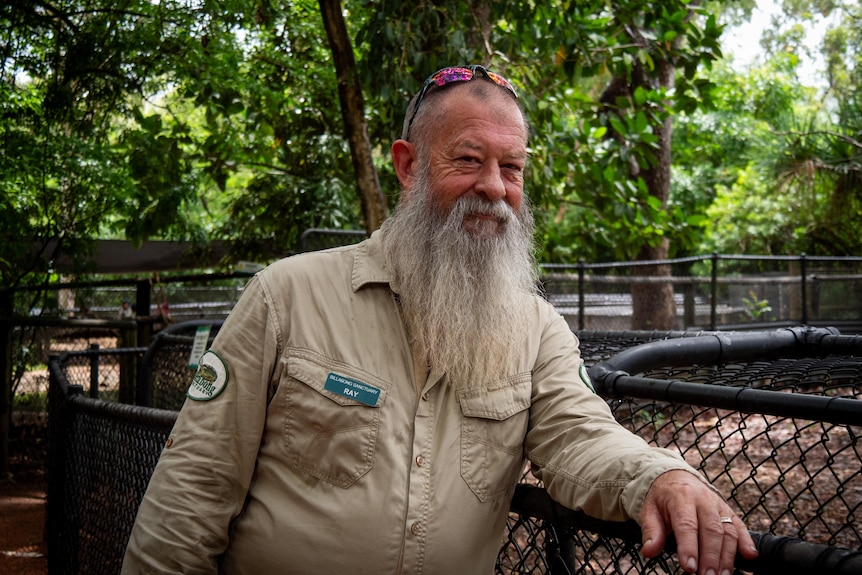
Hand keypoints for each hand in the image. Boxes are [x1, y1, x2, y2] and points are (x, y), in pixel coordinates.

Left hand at [639, 470, 757, 574]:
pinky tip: (750, 556)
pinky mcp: (728, 510)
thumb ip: (651, 531)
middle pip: (711, 530)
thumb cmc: (661, 498)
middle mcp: (703, 499)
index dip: (689, 547)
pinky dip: (746, 541)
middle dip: (710, 557)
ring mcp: (718, 505)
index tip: (689, 567)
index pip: (687, 524)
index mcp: (680, 497)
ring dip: (727, 556)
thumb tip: (649, 551)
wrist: (674, 477)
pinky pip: (740, 525)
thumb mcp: (648, 510)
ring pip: (728, 531)